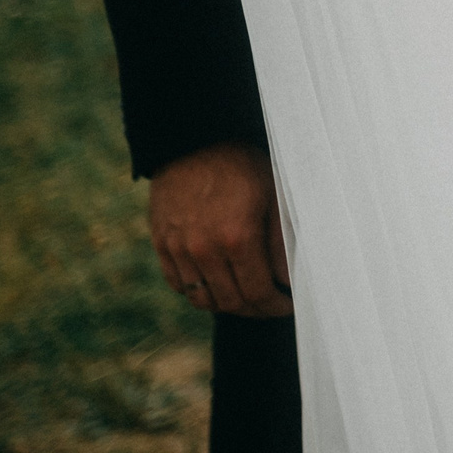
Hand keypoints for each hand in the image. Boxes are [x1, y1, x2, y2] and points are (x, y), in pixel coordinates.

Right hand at [149, 141, 291, 317]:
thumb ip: (282, 242)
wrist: (195, 142)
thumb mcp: (274, 196)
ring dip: (228, 305)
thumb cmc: (243, 166)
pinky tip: (219, 285)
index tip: (288, 304)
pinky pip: (179, 285)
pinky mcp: (161, 245)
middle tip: (271, 305)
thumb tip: (290, 280)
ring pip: (203, 300)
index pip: (258, 293)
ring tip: (248, 297)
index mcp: (237, 238)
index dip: (276, 306)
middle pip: (231, 302)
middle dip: (256, 310)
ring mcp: (178, 250)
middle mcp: (203, 250)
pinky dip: (200, 293)